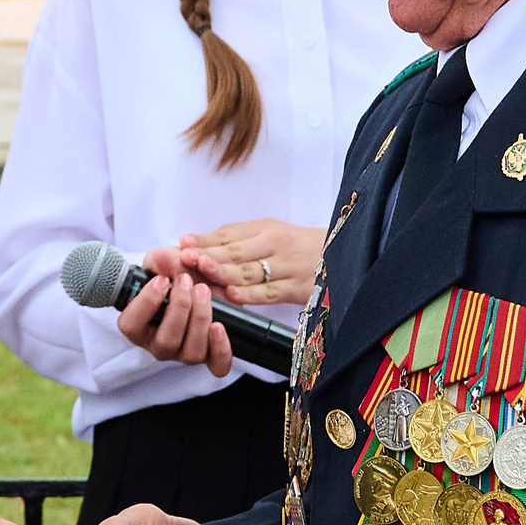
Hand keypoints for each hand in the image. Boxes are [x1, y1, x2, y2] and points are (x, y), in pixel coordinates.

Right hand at [120, 256, 233, 376]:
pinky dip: (220, 349)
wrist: (200, 283)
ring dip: (199, 319)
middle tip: (186, 280)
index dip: (146, 303)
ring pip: (191, 352)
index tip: (162, 280)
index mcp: (139, 327)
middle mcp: (159, 346)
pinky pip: (217, 366)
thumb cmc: (175, 275)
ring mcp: (185, 354)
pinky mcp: (210, 357)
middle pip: (166, 341)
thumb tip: (161, 259)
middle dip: (179, 307)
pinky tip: (219, 327)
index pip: (131, 326)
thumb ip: (161, 260)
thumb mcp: (164, 264)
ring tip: (203, 291)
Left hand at [176, 219, 325, 306]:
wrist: (343, 254)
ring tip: (202, 273)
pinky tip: (233, 296)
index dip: (204, 240)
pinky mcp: (297, 289)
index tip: (182, 244)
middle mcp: (275, 245)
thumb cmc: (298, 244)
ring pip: (250, 272)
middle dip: (208, 256)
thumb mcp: (269, 232)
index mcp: (265, 229)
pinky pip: (268, 293)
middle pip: (236, 252)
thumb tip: (197, 243)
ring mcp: (286, 268)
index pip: (228, 235)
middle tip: (185, 259)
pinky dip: (250, 296)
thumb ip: (235, 238)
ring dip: (223, 274)